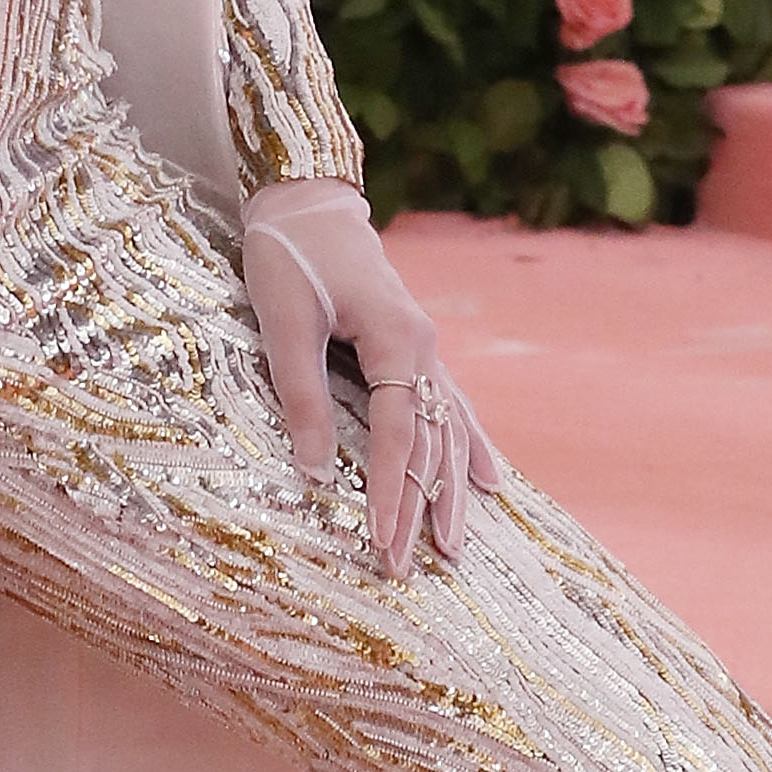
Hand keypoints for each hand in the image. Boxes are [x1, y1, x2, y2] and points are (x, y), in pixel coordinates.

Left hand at [238, 179, 504, 577]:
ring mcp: (427, 349)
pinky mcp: (416, 350)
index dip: (390, 489)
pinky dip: (469, 447)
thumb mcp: (283, 321)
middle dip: (421, 506)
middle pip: (430, 441)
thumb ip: (301, 394)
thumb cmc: (289, 256)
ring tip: (456, 544)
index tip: (382, 539)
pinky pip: (452, 408)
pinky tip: (488, 482)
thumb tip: (313, 470)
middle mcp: (424, 348)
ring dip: (452, 488)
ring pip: (449, 429)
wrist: (308, 203)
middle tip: (409, 567)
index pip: (398, 432)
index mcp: (396, 338)